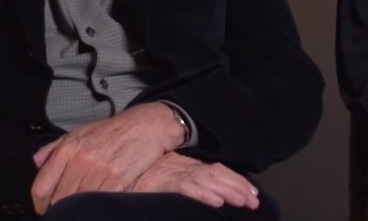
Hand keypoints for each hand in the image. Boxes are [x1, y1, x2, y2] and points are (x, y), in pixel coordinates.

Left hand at [30, 103, 185, 213]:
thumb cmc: (115, 130)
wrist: (148, 125)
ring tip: (85, 207)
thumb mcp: (81, 131)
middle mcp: (81, 160)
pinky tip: (101, 204)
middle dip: (61, 207)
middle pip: (59, 199)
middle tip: (68, 209)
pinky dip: (99, 205)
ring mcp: (99, 171)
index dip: (40, 203)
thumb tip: (37, 161)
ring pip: (79, 203)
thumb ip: (55, 147)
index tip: (45, 208)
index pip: (41, 186)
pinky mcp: (118, 180)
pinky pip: (100, 202)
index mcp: (68, 148)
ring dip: (81, 208)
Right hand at [130, 152, 259, 209]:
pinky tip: (216, 202)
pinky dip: (202, 194)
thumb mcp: (163, 179)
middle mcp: (181, 166)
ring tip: (243, 201)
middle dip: (238, 187)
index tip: (252, 193)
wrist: (113, 169)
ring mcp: (171, 172)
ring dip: (227, 191)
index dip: (236, 181)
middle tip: (255, 200)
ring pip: (206, 180)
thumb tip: (210, 196)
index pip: (216, 170)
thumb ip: (183, 183)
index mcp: (184, 165)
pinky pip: (185, 187)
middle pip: (216, 174)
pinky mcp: (160, 182)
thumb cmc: (137, 177)